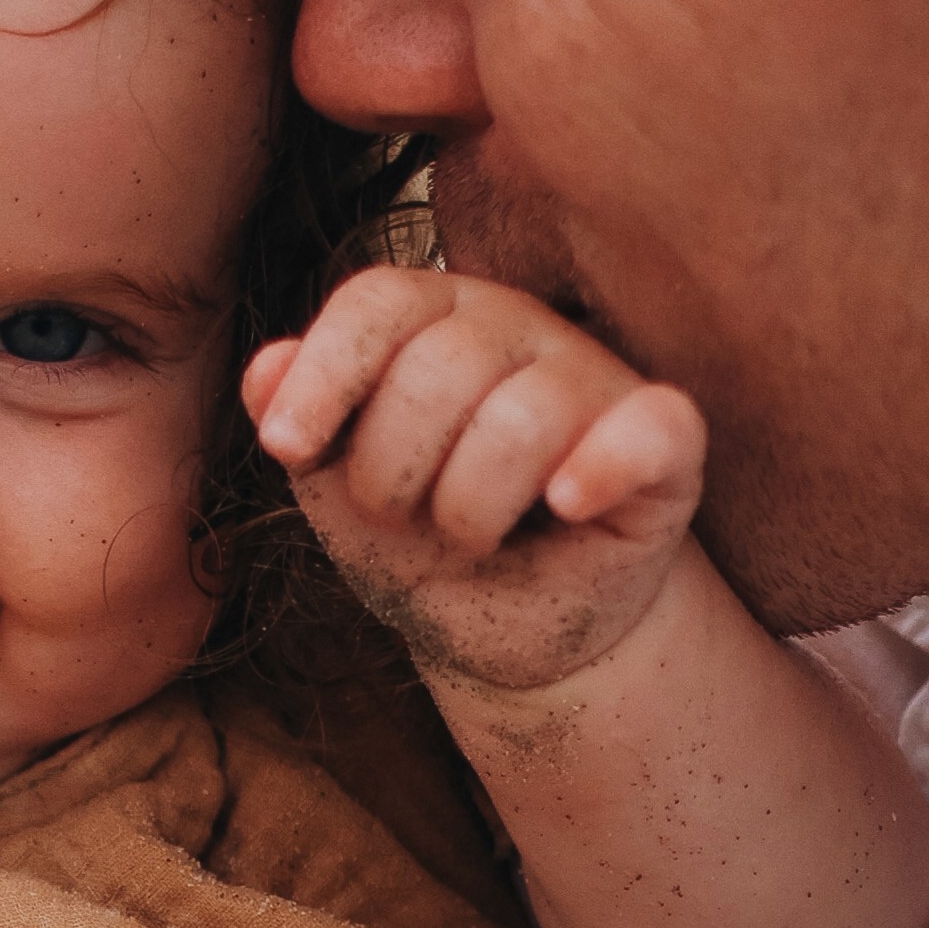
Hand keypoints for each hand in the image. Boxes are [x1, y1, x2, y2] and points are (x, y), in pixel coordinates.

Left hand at [243, 267, 706, 690]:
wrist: (508, 626)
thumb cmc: (415, 537)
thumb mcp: (333, 485)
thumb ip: (294, 417)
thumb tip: (264, 372)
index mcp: (429, 316)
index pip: (379, 301)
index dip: (326, 373)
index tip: (288, 450)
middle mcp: (514, 323)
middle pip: (438, 370)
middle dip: (394, 476)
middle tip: (406, 520)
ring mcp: (593, 373)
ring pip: (521, 419)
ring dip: (469, 511)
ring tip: (472, 534)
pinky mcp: (664, 437)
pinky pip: (647, 429)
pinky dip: (600, 469)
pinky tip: (566, 505)